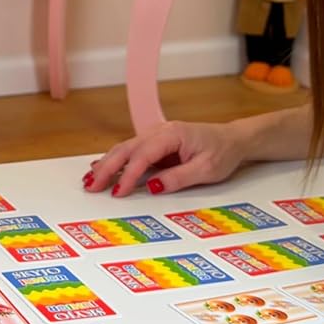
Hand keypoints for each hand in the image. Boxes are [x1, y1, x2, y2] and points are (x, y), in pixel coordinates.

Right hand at [85, 121, 246, 197]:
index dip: (128, 174)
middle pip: (126, 148)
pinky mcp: (156, 144)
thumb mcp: (206, 170)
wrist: (233, 140)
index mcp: (172, 135)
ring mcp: (156, 136)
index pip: (143, 155)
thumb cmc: (223, 152)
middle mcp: (160, 131)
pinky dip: (115, 160)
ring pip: (125, 148)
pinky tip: (101, 166)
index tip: (118, 192)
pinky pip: (131, 151)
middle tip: (91, 186)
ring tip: (90, 179)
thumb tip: (152, 186)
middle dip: (107, 167)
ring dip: (107, 163)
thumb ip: (178, 177)